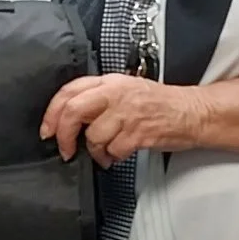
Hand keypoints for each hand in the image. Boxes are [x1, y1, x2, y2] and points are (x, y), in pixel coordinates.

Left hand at [41, 74, 203, 167]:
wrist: (190, 112)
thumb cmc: (158, 103)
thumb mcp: (125, 89)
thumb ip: (97, 98)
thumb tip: (68, 119)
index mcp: (109, 82)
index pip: (69, 91)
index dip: (52, 113)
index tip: (47, 130)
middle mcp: (115, 94)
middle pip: (74, 111)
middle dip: (64, 135)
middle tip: (66, 149)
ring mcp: (127, 113)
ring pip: (93, 137)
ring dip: (96, 151)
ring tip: (105, 152)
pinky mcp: (138, 133)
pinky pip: (113, 150)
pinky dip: (112, 157)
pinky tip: (119, 154)